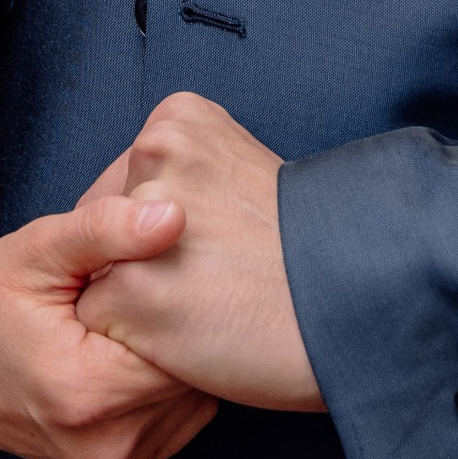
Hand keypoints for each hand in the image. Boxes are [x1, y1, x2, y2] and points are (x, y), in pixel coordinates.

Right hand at [0, 190, 219, 458]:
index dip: (182, 296)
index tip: (160, 268)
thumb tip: (174, 215)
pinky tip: (129, 354)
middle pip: (194, 374)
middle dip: (180, 327)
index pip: (187, 342)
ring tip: (132, 323)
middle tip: (145, 290)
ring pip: (192, 399)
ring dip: (174, 359)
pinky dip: (162, 386)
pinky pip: (176, 421)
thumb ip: (106, 229)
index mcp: (87, 394)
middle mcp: (105, 447)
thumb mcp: (38, 249)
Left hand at [72, 93, 324, 412]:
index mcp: (178, 119)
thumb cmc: (306, 249)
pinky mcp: (133, 289)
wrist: (358, 300)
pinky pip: (102, 321)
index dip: (162, 232)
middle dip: (141, 258)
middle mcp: (152, 154)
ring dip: (136, 299)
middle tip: (216, 275)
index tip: (218, 244)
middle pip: (105, 226)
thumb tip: (121, 222)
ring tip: (208, 303)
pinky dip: (138, 339)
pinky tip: (195, 333)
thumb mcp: (240, 172)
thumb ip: (181, 182)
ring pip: (99, 274)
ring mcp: (138, 221)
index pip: (127, 186)